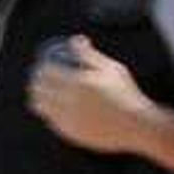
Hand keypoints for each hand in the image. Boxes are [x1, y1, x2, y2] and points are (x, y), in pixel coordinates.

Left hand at [24, 34, 161, 155]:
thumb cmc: (127, 94)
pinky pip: (51, 120)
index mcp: (77, 83)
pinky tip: (56, 108)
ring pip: (41, 107)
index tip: (42, 65)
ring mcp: (67, 119)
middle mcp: (68, 102)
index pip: (46, 72)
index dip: (41, 67)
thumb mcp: (112, 69)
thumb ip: (89, 54)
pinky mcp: (69, 133)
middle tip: (39, 78)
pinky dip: (50, 112)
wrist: (137, 126)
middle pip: (38, 90)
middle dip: (36, 82)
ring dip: (39, 98)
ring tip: (43, 93)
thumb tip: (75, 39)